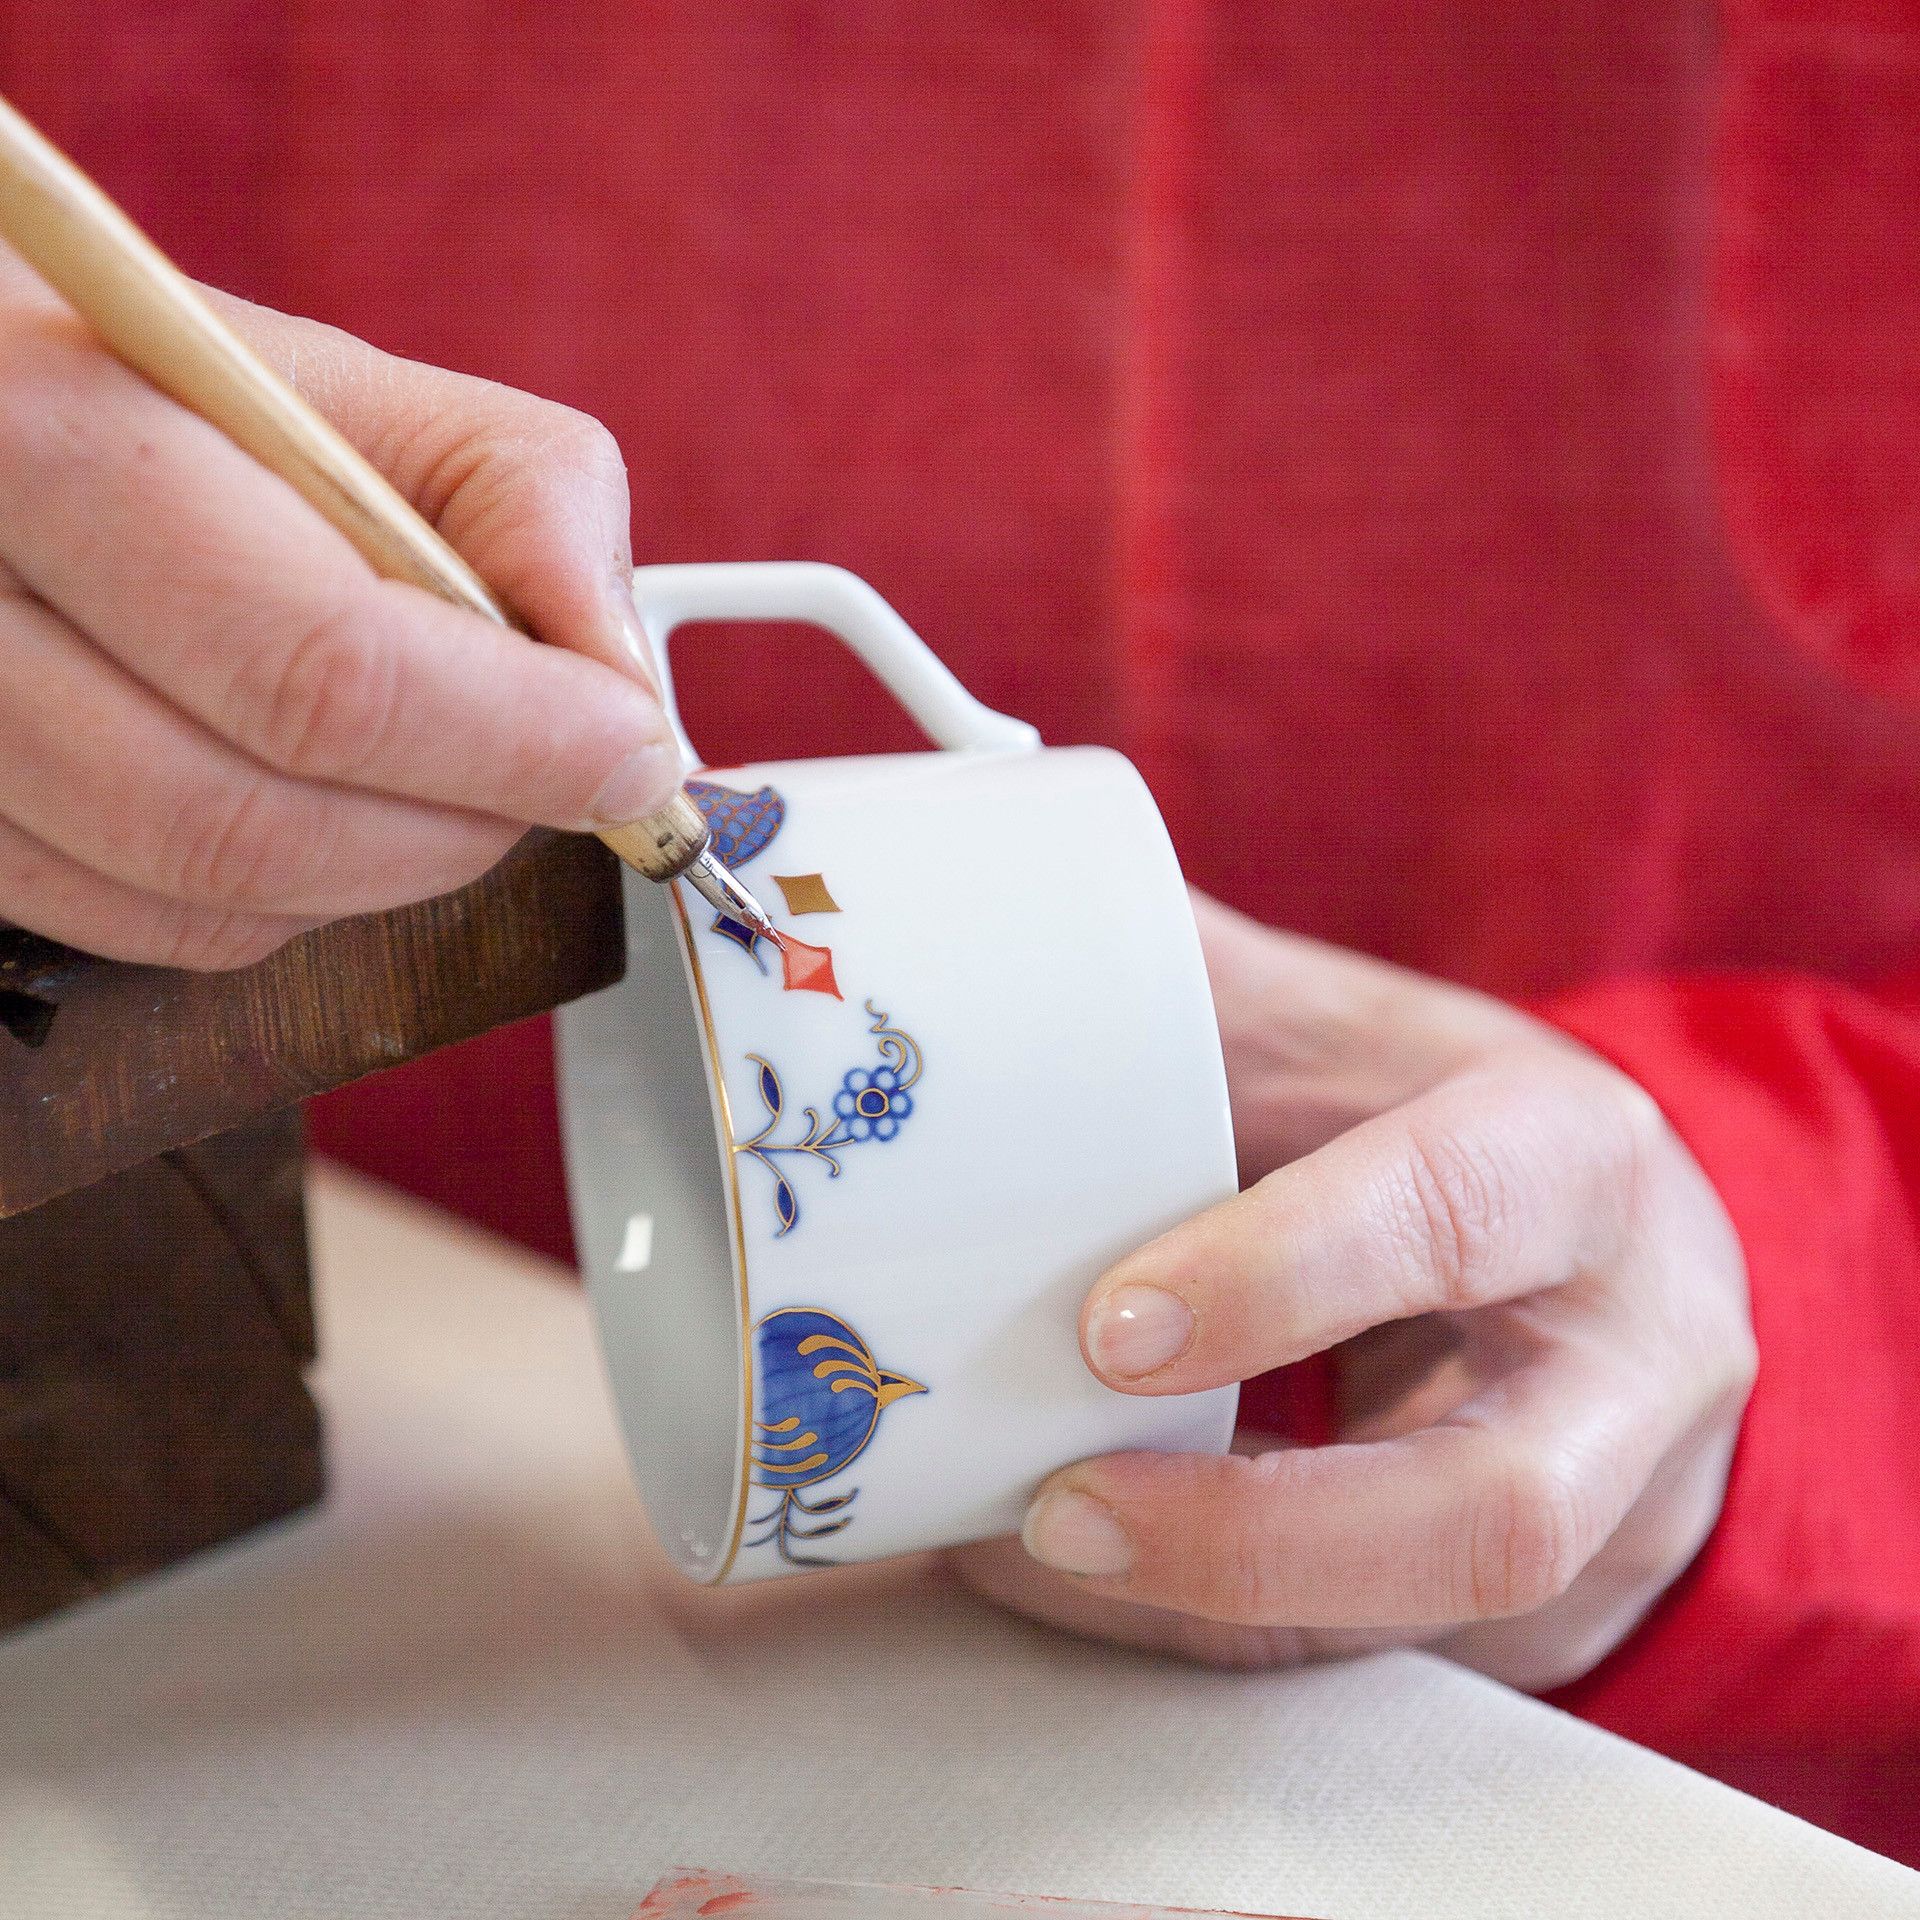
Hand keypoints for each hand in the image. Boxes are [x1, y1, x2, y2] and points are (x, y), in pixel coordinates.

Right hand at [0, 252, 678, 966]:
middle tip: (562, 782)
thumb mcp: (344, 387)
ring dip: (387, 871)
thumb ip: (519, 498)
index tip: (629, 751)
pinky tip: (322, 804)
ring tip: (448, 778)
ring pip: (204, 901)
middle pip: (249, 819)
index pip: (321, 666)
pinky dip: (286, 900)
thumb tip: (617, 680)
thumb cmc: (164, 401)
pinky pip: (147, 932)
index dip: (513, 742)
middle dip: (463, 824)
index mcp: (50, 436)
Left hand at [956, 896, 1755, 1690]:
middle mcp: (1626, 1360)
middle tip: (1058, 1511)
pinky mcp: (1529, 1618)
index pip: (1460, 1211)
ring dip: (1191, 1607)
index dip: (1288, 1276)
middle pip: (1492, 1513)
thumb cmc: (1439, 1123)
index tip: (1111, 1324)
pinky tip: (1058, 1573)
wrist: (1606, 1268)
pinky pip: (1357, 1659)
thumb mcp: (1348, 1034)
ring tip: (1010, 1545)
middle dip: (1255, 1535)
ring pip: (1409, 1625)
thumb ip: (1197, 990)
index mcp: (1576, 1162)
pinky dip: (1191, 1624)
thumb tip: (987, 928)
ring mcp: (1600, 1513)